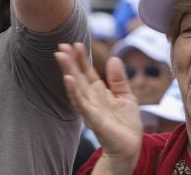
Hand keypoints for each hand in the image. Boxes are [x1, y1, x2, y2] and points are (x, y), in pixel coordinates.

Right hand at [55, 43, 142, 167]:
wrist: (130, 147)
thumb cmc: (126, 124)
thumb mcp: (126, 96)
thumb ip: (118, 79)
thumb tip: (114, 58)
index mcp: (98, 91)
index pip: (87, 71)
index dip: (81, 57)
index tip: (75, 43)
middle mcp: (90, 97)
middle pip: (78, 76)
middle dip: (69, 61)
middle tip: (61, 45)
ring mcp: (90, 108)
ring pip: (76, 86)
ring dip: (67, 71)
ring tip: (60, 56)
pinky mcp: (93, 119)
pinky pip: (81, 103)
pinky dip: (74, 91)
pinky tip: (68, 79)